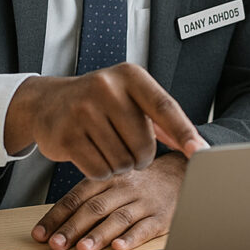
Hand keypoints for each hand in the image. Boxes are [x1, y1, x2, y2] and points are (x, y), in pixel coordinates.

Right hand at [4, 63, 206, 180]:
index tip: (201, 150)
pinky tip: (94, 156)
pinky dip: (101, 172)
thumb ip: (162, 119)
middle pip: (144, 145)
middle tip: (129, 148)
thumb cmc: (100, 102)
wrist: (48, 102)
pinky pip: (99, 171)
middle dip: (142, 157)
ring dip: (120, 166)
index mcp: (130, 76)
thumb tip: (195, 145)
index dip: (184, 132)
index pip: (165, 107)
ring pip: (122, 162)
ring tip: (108, 148)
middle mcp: (107, 88)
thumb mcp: (131, 97)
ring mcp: (83, 111)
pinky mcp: (65, 135)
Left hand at [33, 153, 186, 249]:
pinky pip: (145, 227)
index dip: (56, 216)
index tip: (40, 235)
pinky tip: (119, 247)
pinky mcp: (161, 216)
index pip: (76, 197)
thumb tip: (54, 223)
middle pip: (94, 208)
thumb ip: (87, 196)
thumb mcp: (112, 179)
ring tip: (83, 249)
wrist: (181, 172)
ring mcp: (143, 202)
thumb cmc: (139, 182)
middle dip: (73, 228)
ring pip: (118, 218)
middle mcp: (123, 188)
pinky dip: (132, 238)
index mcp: (107, 178)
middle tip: (57, 245)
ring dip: (99, 234)